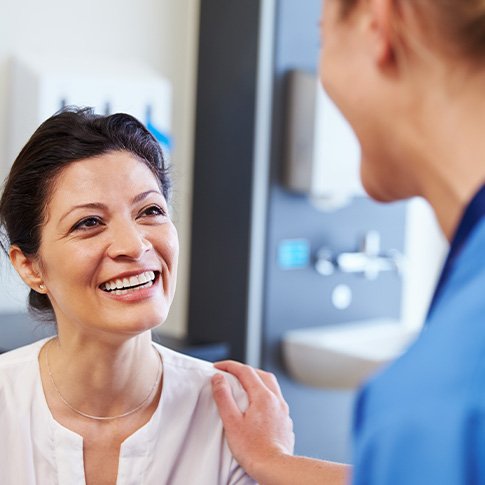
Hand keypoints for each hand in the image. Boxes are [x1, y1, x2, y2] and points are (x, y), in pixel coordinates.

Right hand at [211, 360, 294, 477]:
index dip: (230, 366)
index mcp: (263, 396)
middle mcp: (276, 400)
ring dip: (257, 380)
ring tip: (244, 385)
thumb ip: (224, 397)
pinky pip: (276, 399)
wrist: (275, 468)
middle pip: (261, 374)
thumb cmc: (253, 450)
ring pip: (271, 385)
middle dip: (245, 370)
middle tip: (230, 373)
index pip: (245, 371)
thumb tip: (219, 379)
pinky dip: (265, 394)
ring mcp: (283, 410)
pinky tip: (258, 405)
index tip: (218, 367)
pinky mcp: (285, 421)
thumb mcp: (232, 422)